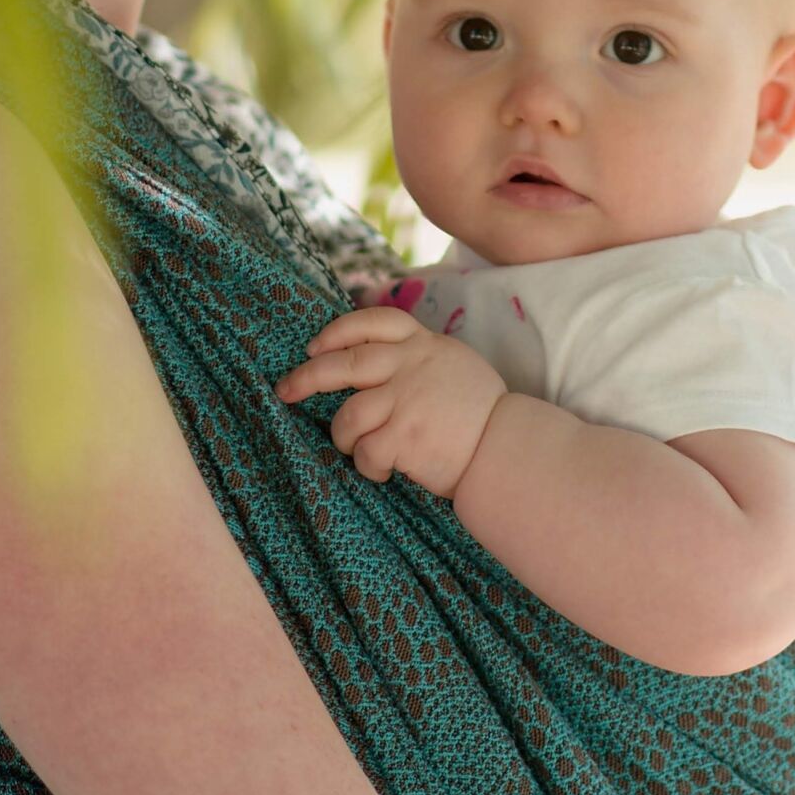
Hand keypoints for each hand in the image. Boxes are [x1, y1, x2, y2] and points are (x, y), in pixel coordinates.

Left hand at [275, 307, 506, 498]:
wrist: (509, 449)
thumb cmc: (481, 414)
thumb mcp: (454, 364)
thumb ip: (418, 357)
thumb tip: (372, 359)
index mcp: (423, 345)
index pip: (372, 323)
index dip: (336, 333)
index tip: (314, 347)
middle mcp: (411, 366)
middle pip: (343, 364)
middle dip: (306, 378)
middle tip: (285, 391)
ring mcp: (406, 400)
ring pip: (347, 416)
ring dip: (343, 438)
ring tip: (355, 449)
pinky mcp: (404, 437)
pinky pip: (365, 452)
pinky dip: (368, 466)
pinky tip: (384, 471)